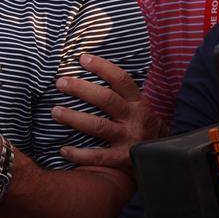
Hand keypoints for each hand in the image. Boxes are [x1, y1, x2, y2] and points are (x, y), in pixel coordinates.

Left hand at [52, 53, 162, 173]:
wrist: (163, 159)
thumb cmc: (143, 128)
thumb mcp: (138, 109)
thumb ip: (121, 96)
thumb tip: (89, 77)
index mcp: (138, 103)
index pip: (121, 80)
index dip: (102, 67)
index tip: (82, 58)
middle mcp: (134, 118)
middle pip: (106, 99)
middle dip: (81, 89)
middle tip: (60, 82)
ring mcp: (129, 139)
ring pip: (99, 126)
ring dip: (74, 118)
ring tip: (55, 112)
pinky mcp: (123, 159)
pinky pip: (98, 157)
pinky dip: (79, 154)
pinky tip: (63, 150)